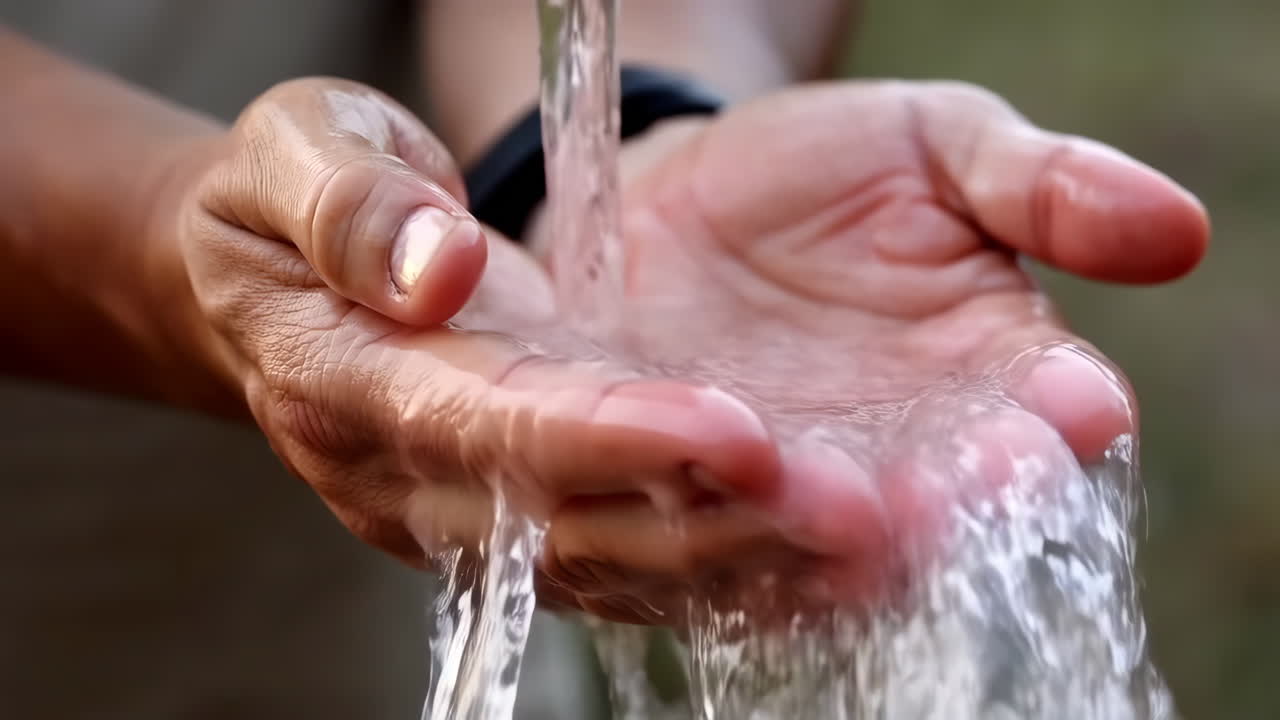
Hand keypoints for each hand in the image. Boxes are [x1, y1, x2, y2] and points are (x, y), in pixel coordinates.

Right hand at [170, 78, 804, 616]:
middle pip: (562, 525)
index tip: (727, 428)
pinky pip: (617, 561)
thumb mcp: (293, 156)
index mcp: (345, 382)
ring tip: (863, 532)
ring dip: (734, 557)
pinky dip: (717, 563)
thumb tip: (437, 271)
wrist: (261, 286)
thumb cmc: (279, 204)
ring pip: (605, 564)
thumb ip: (351, 205)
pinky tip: (813, 550)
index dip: (602, 437)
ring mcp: (458, 514)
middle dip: (703, 520)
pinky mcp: (510, 519)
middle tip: (846, 503)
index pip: (482, 427)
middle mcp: (405, 477)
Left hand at [529, 81, 1208, 620]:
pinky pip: (679, 510)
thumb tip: (1179, 229)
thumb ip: (1042, 187)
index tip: (1066, 409)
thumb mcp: (939, 146)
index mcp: (989, 385)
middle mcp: (896, 461)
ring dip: (787, 515)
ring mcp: (783, 485)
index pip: (1044, 428)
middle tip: (908, 495)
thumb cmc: (825, 171)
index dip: (1056, 425)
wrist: (683, 190)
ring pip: (793, 537)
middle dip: (921, 511)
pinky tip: (665, 433)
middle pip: (922, 518)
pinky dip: (673, 481)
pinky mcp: (680, 484)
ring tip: (777, 465)